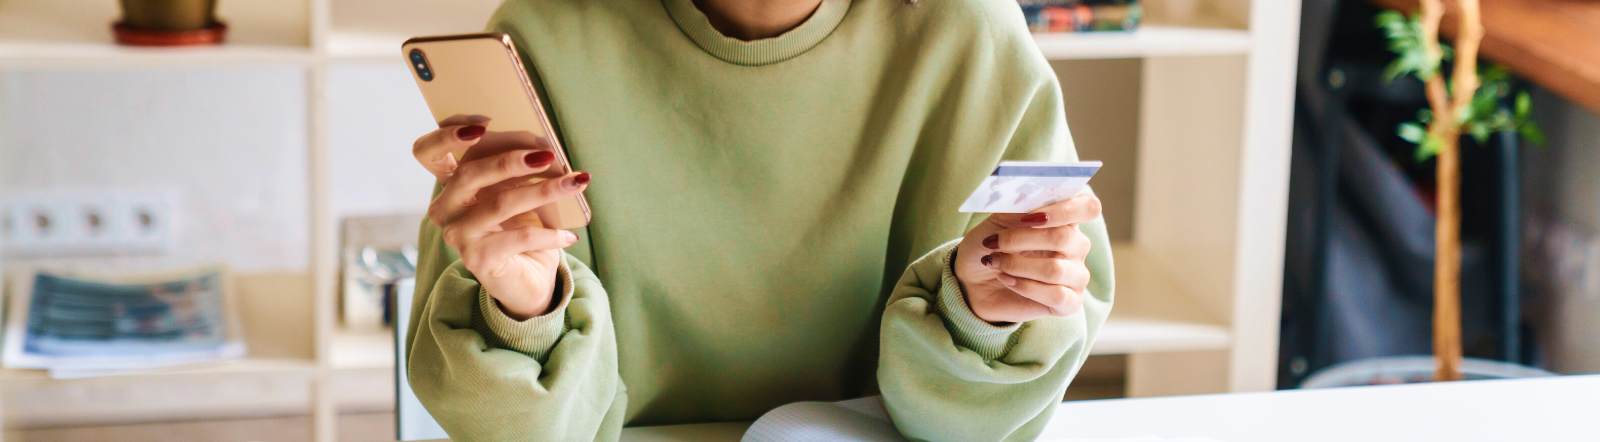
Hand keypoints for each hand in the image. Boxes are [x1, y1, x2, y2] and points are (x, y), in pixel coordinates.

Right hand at [413, 115, 589, 319]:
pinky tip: (569, 234)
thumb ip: (517, 169)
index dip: (446, 134)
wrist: (529, 280)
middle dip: (511, 160)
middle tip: (548, 154)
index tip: (483, 123)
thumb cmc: (522, 228)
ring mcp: (458, 235)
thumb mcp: (517, 192)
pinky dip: (549, 234)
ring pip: (500, 203)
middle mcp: (446, 209)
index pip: (427, 153)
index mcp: (451, 186)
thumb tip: (545, 147)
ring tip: (575, 183)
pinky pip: (518, 238)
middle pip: (469, 173)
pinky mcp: (477, 260)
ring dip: (543, 190)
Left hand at [953, 194, 1100, 323]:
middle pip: (1065, 237)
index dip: (1063, 210)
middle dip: (1022, 239)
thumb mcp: (998, 220)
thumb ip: (1019, 206)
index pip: (1088, 207)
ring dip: (1017, 265)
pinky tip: (1007, 280)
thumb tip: (1031, 194)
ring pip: (1056, 270)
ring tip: (995, 263)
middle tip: (994, 242)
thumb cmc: (990, 246)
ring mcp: (1076, 276)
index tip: (1028, 217)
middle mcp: (1077, 247)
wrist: (973, 282)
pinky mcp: (1070, 303)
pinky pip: (1056, 295)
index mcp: (1066, 220)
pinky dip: (1025, 286)